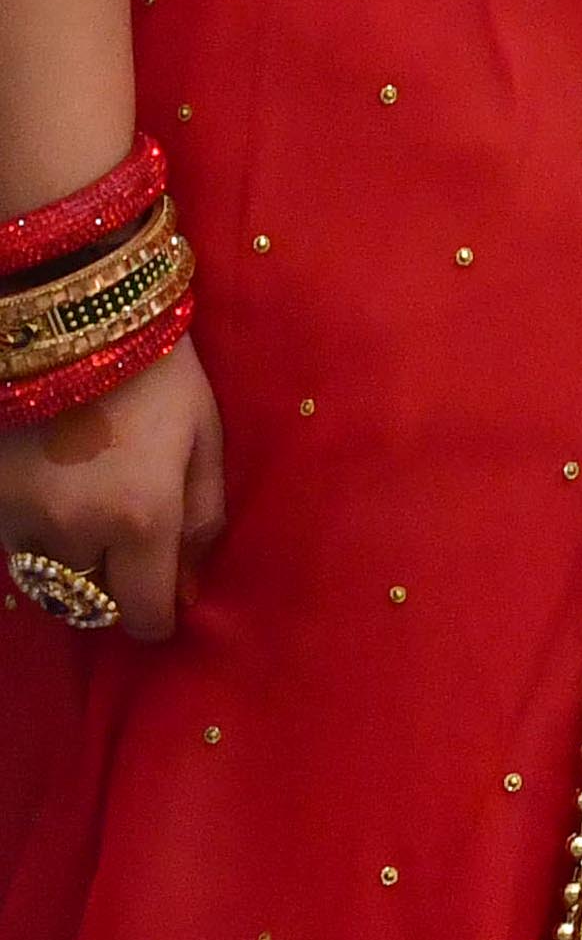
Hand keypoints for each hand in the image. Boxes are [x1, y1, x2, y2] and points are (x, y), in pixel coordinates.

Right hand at [3, 342, 224, 644]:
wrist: (69, 320)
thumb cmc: (157, 372)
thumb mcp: (204, 436)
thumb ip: (203, 517)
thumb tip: (188, 587)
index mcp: (141, 517)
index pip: (142, 612)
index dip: (155, 619)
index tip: (161, 609)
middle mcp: (74, 530)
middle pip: (91, 602)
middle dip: (115, 591)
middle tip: (131, 558)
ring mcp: (19, 518)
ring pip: (46, 579)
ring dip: (72, 566)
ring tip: (93, 520)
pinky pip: (14, 545)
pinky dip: (36, 537)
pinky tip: (56, 495)